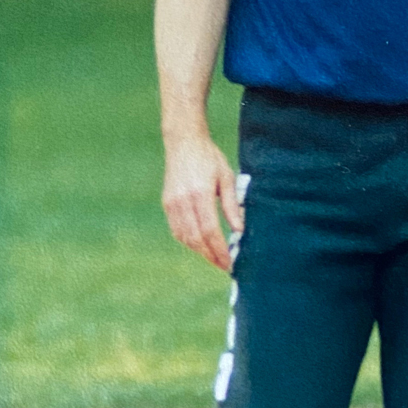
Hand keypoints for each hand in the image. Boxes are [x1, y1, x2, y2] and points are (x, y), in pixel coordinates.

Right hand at [162, 133, 244, 269]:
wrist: (184, 142)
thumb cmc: (210, 158)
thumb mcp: (227, 178)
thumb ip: (232, 205)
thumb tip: (239, 230)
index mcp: (200, 194)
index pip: (210, 230)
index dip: (219, 249)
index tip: (229, 262)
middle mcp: (183, 201)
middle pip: (196, 238)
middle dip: (211, 255)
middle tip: (224, 266)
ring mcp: (172, 203)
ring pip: (184, 237)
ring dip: (200, 251)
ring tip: (214, 258)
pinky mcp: (167, 203)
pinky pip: (176, 230)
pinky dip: (188, 241)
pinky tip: (200, 245)